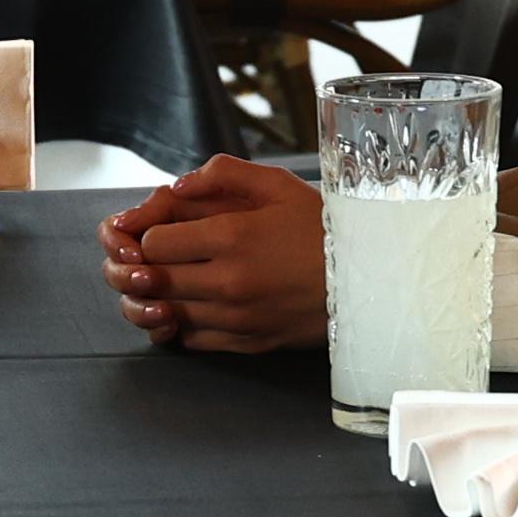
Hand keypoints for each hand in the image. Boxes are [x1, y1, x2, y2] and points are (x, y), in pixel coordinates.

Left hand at [98, 154, 325, 354]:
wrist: (371, 278)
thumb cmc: (323, 227)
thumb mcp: (278, 184)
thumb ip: (223, 174)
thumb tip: (177, 186)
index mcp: (232, 236)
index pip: (153, 242)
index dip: (149, 235)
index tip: (163, 231)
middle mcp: (229, 280)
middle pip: (154, 279)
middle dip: (146, 266)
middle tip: (155, 257)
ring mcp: (237, 317)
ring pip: (168, 311)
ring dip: (160, 297)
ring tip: (171, 281)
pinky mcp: (248, 342)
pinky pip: (193, 339)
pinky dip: (183, 324)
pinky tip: (193, 307)